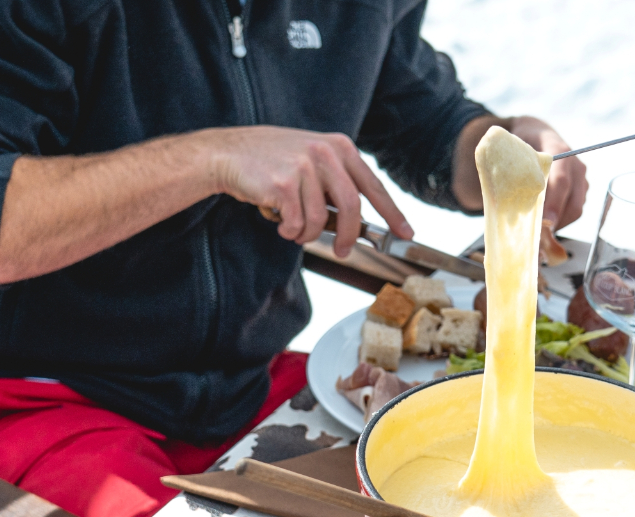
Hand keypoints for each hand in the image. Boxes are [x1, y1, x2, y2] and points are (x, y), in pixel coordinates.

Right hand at [205, 126, 412, 256]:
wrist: (228, 153)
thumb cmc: (271, 161)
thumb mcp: (312, 158)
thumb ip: (336, 180)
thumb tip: (359, 220)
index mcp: (339, 147)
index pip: (373, 186)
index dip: (392, 213)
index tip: (406, 232)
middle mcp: (325, 153)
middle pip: (353, 208)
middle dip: (350, 236)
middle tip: (345, 252)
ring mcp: (305, 167)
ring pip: (320, 220)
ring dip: (308, 234)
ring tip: (293, 228)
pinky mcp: (284, 183)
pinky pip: (298, 223)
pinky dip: (290, 231)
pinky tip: (279, 221)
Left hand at [507, 117, 588, 229]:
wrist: (538, 134)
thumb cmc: (522, 145)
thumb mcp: (514, 150)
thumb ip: (509, 169)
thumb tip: (496, 197)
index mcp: (559, 150)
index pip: (561, 180)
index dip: (554, 203)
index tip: (546, 221)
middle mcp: (575, 165)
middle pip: (573, 202)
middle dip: (556, 220)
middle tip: (538, 233)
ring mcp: (581, 178)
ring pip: (575, 209)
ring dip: (558, 223)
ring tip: (539, 228)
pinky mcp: (581, 189)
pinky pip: (574, 211)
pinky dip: (561, 220)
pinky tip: (545, 222)